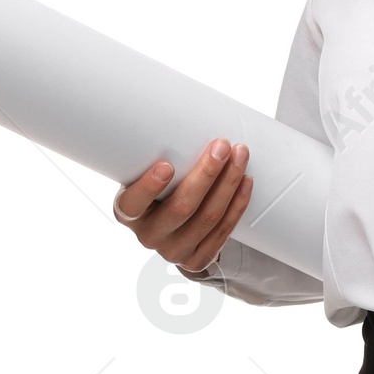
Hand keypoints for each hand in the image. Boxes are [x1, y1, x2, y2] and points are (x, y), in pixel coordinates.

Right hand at [115, 139, 252, 271]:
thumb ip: (155, 156)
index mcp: (128, 213)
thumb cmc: (160, 189)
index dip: (148, 187)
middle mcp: (148, 235)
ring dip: (228, 184)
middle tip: (222, 146)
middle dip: (206, 174)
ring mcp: (173, 251)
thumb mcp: (146, 173)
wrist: (171, 227)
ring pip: (208, 218)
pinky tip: (245, 181)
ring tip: (240, 156)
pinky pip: (223, 231)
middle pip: (181, 208)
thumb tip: (182, 113)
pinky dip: (237, 204)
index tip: (166, 166)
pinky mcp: (196, 260)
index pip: (132, 204)